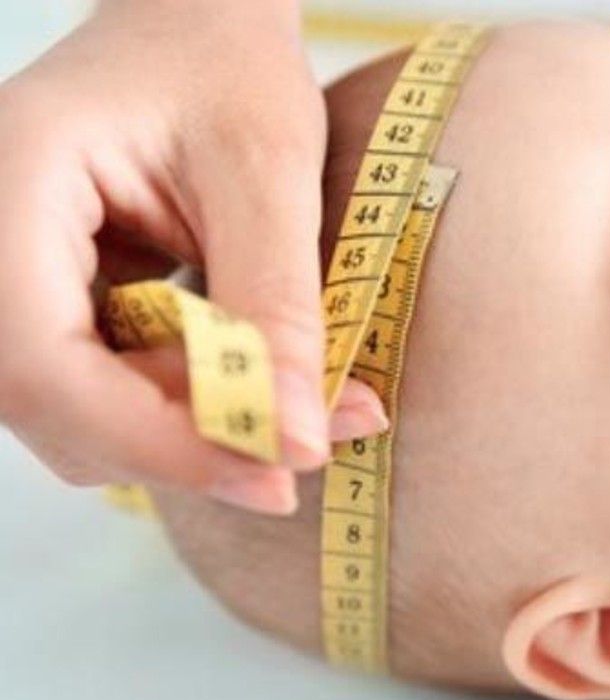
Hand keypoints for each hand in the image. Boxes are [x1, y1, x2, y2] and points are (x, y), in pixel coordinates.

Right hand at [0, 0, 385, 514]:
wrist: (198, 27)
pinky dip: (186, 403)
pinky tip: (258, 382)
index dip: (156, 440)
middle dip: (189, 446)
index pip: (41, 362)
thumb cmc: (226, 66)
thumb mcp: (268, 171)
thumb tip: (298, 440)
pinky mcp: (54, 303)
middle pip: (59, 406)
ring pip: (84, 414)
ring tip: (303, 409)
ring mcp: (13, 279)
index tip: (272, 472)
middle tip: (306, 450)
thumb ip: (278, 304)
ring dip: (195, 433)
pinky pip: (107, 388)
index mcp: (8, 183)